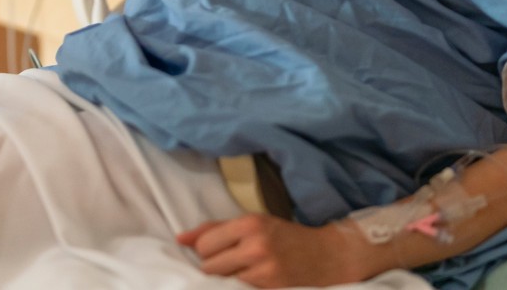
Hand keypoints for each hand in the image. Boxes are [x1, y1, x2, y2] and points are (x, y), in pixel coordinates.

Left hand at [176, 214, 362, 287]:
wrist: (326, 256)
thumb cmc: (285, 237)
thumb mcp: (253, 223)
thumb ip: (215, 229)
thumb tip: (180, 239)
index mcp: (250, 224)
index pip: (204, 244)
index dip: (206, 250)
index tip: (218, 251)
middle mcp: (256, 246)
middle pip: (209, 266)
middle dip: (215, 267)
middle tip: (232, 263)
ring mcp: (264, 271)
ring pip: (221, 282)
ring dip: (226, 280)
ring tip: (242, 272)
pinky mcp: (270, 289)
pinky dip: (240, 288)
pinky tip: (252, 281)